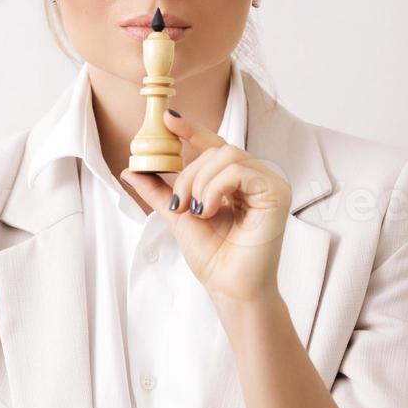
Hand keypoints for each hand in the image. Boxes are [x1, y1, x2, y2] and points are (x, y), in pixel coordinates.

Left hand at [119, 110, 291, 302]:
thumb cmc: (214, 258)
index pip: (217, 146)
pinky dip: (215, 188)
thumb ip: (159, 191)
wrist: (229, 287)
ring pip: (227, 155)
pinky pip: (239, 170)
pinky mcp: (276, 193)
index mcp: (238, 182)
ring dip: (201, 182)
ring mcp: (270, 184)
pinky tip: (208, 211)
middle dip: (190, 174)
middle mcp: (257, 179)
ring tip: (196, 211)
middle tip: (181, 204)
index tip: (168, 120)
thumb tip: (130, 170)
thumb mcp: (178, 216)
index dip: (193, 130)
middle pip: (218, 150)